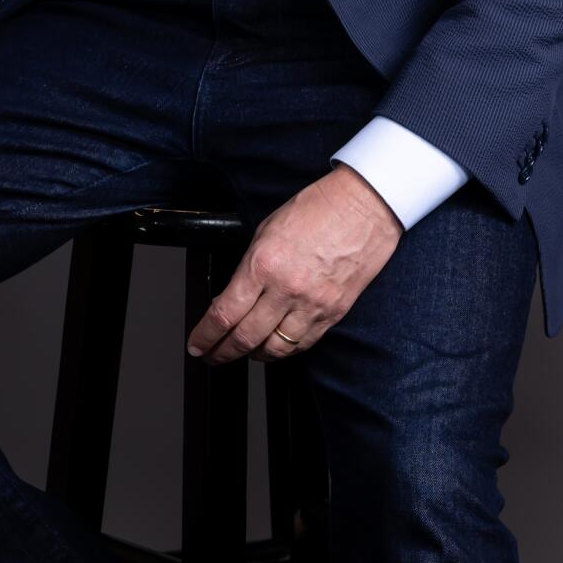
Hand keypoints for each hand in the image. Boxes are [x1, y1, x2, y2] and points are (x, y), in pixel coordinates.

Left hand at [187, 166, 401, 363]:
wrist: (365, 206)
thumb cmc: (318, 209)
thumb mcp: (267, 231)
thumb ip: (248, 268)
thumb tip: (232, 297)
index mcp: (263, 265)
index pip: (224, 314)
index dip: (205, 336)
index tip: (197, 344)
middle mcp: (286, 289)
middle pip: (245, 338)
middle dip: (222, 352)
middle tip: (212, 355)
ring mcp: (312, 304)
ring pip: (275, 348)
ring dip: (253, 355)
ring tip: (244, 353)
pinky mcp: (334, 312)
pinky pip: (303, 343)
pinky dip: (285, 350)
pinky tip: (275, 347)